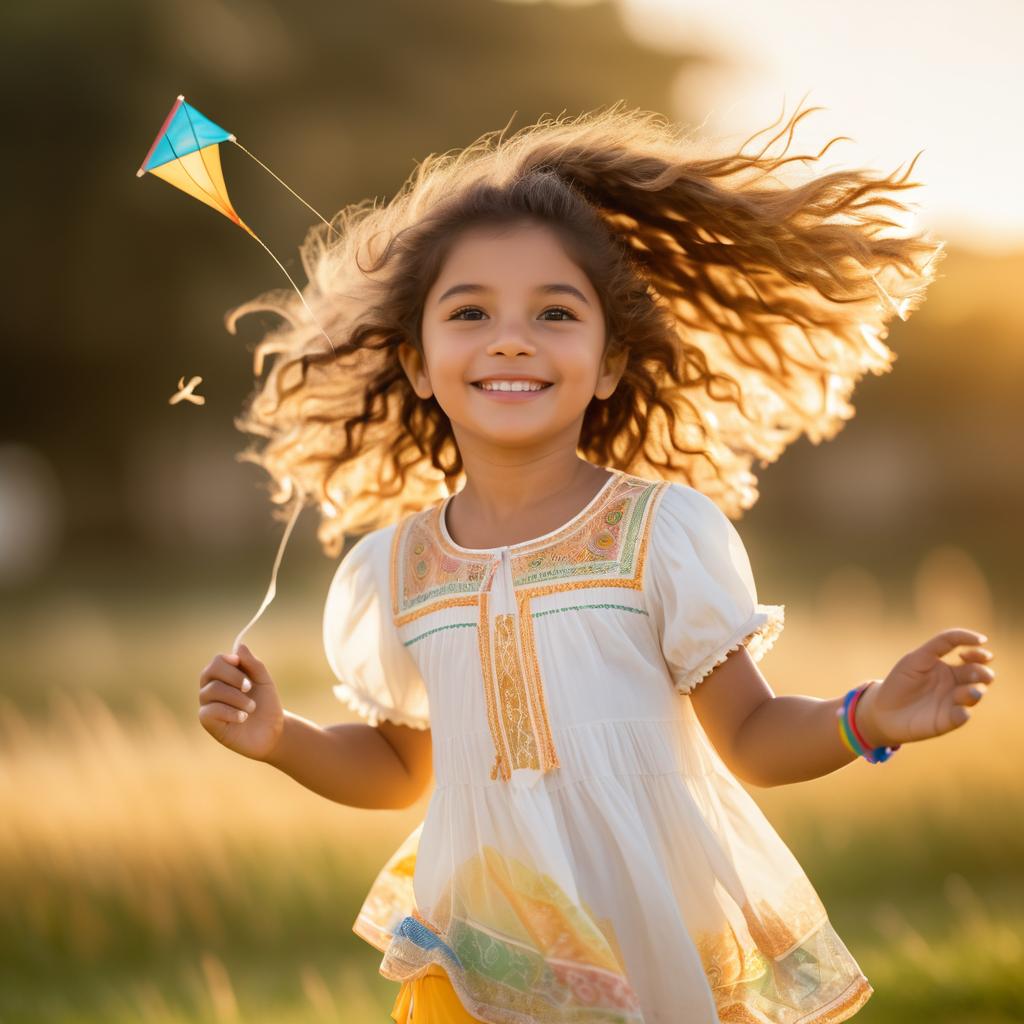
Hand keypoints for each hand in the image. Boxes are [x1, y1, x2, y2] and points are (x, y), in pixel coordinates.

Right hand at [198, 643, 283, 760]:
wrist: (272, 732)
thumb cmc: (266, 705)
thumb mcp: (264, 681)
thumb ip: (253, 664)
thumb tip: (240, 646)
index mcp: (225, 675)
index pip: (218, 660)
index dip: (231, 663)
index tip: (247, 672)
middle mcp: (212, 687)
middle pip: (211, 670)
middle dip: (234, 677)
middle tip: (250, 687)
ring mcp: (208, 703)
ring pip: (213, 690)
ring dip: (237, 697)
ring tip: (251, 708)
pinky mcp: (207, 721)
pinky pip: (210, 710)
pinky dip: (230, 712)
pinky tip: (243, 718)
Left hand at [856, 628, 994, 747]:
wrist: (883, 710)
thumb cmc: (901, 680)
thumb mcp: (918, 657)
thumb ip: (941, 644)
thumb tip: (979, 640)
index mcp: (951, 668)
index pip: (975, 658)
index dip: (978, 652)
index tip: (978, 645)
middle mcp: (957, 685)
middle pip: (981, 675)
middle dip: (983, 672)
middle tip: (975, 672)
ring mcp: (954, 703)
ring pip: (975, 694)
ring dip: (975, 691)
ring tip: (970, 691)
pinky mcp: (948, 720)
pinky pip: (962, 716)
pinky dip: (963, 712)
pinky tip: (961, 710)